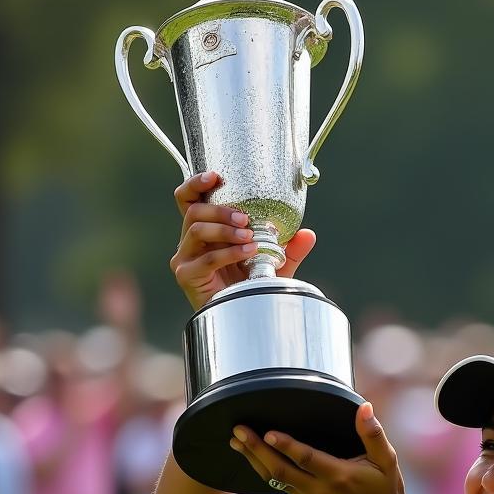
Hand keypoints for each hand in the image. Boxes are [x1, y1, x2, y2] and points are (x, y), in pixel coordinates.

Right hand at [170, 170, 316, 310]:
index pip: (188, 199)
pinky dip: (229, 253)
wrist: (246, 317)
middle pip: (194, 211)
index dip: (196, 183)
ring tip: (250, 237)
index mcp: (205, 230)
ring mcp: (185, 258)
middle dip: (220, 210)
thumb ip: (289, 248)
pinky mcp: (187, 275)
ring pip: (196, 230)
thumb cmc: (252, 286)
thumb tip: (308, 234)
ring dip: (225, 229)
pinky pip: (206, 258)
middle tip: (246, 218)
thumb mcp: (274, 263)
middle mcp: (190, 241)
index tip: (216, 176)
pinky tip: (247, 252)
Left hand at [230, 404, 435, 493]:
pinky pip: (278, 484)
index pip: (307, 459)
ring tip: (235, 441)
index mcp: (339, 476)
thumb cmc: (385, 488)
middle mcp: (320, 490)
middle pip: (280, 470)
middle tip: (238, 431)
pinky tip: (251, 455)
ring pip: (274, 479)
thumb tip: (364, 407)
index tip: (268, 433)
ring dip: (253, 459)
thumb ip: (373, 434)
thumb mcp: (387, 460)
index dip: (286, 446)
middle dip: (256, 450)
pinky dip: (262, 469)